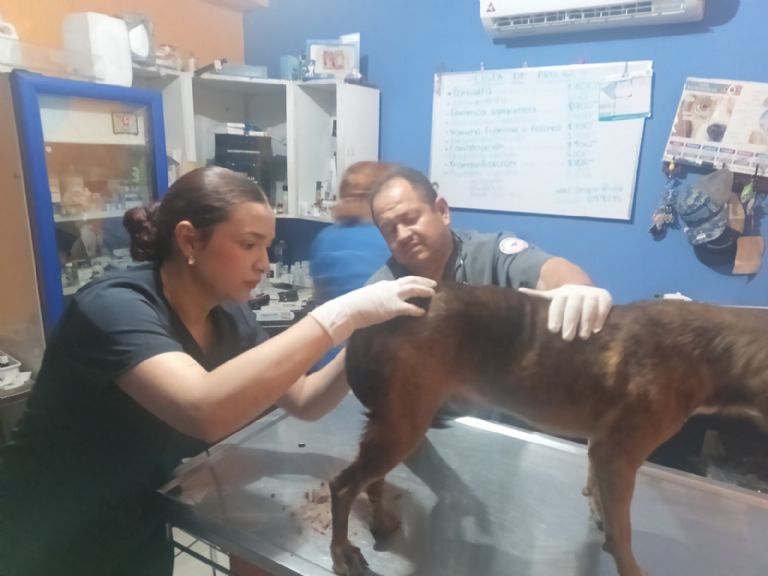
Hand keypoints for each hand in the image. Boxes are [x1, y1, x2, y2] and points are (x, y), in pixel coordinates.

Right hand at [309, 276, 436, 344]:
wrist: (349, 309)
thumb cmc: (353, 305)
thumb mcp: (367, 297)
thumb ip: (375, 297)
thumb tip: (376, 302)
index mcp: (383, 284)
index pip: (401, 280)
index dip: (413, 281)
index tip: (420, 282)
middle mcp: (389, 287)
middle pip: (410, 280)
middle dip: (423, 281)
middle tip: (433, 283)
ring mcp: (392, 296)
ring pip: (413, 289)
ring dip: (424, 290)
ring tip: (433, 293)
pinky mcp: (393, 307)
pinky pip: (410, 308)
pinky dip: (417, 310)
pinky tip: (422, 312)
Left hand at [518, 284, 611, 341]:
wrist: (585, 291)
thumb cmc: (564, 302)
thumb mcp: (551, 298)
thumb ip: (538, 296)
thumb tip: (519, 291)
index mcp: (561, 293)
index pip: (557, 302)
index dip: (555, 315)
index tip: (553, 330)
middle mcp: (577, 291)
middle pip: (573, 305)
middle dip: (570, 321)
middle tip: (567, 338)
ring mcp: (592, 293)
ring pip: (589, 305)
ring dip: (586, 321)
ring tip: (583, 336)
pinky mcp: (605, 296)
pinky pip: (604, 305)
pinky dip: (601, 317)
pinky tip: (597, 329)